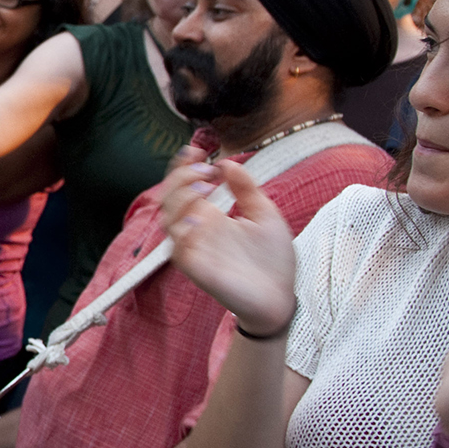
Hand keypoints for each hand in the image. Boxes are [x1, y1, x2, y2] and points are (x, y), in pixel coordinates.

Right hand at [158, 147, 296, 333]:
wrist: (280, 297)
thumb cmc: (273, 259)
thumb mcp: (265, 213)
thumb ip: (246, 188)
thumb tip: (227, 162)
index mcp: (210, 215)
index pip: (184, 186)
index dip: (184, 166)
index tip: (197, 150)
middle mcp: (197, 229)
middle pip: (170, 196)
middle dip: (181, 176)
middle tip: (204, 168)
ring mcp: (194, 248)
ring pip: (168, 217)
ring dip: (181, 197)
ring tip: (204, 185)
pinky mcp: (195, 267)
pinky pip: (177, 245)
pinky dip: (183, 228)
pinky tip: (200, 217)